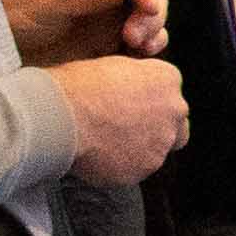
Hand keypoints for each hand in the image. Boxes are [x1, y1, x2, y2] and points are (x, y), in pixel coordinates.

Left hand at [0, 0, 162, 64]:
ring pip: (147, 17)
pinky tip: (140, 57)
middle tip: (134, 38)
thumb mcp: (44, 2)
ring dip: (152, 31)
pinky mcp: (108, 38)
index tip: (149, 9)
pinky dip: (146, 47)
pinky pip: (138, 40)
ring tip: (138, 48)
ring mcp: (108, 13)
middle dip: (150, 14)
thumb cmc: (10, 13)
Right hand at [53, 57, 187, 184]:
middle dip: (156, 126)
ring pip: (157, 149)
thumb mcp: (112, 66)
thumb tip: (129, 90)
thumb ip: (134, 80)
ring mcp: (162, 142)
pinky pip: (136, 169)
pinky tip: (99, 157)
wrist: (61, 116)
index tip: (130, 105)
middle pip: (174, 123)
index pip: (168, 91)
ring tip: (105, 143)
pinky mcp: (144, 168)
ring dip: (139, 148)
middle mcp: (174, 110)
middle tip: (126, 127)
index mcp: (167, 78)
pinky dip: (122, 166)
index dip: (148, 99)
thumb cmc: (77, 86)